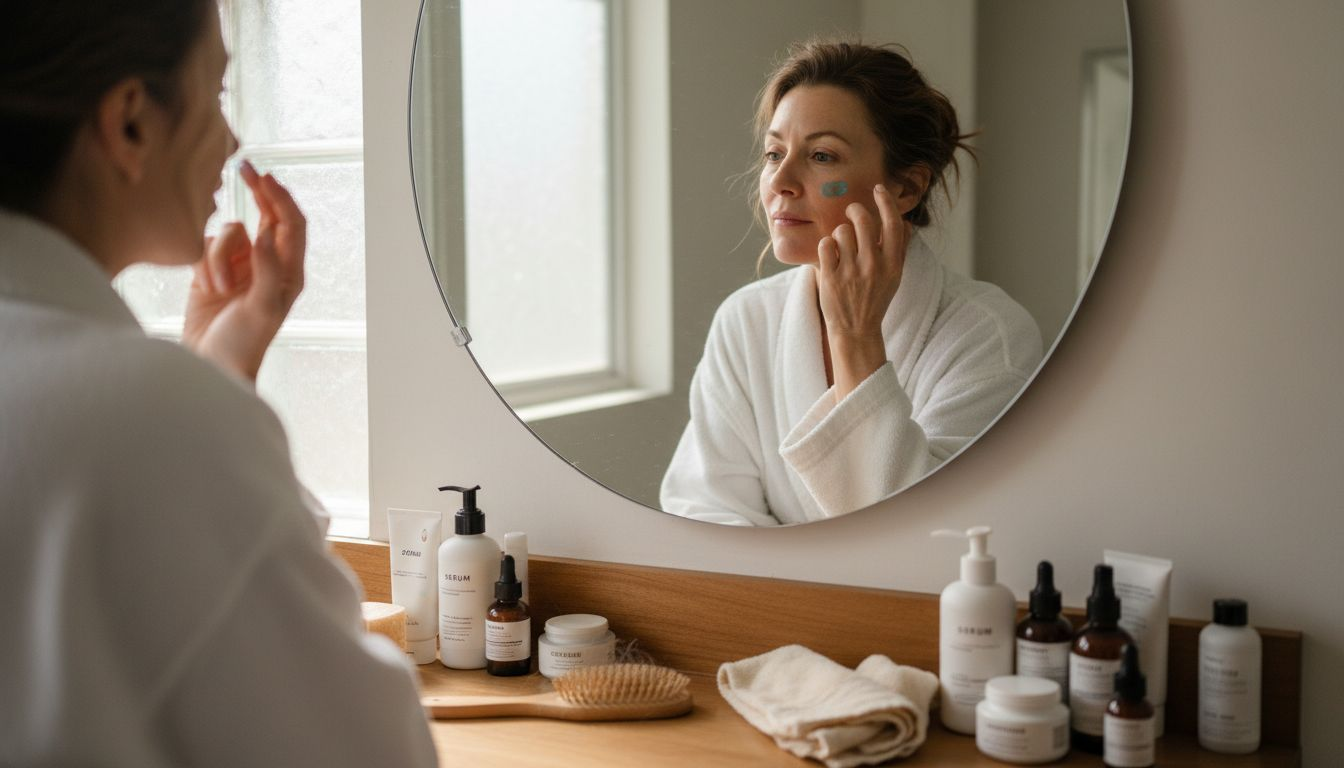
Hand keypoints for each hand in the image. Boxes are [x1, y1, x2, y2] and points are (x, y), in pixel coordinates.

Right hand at [182, 161, 306, 381]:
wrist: (210, 365)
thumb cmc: (244, 343)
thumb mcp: (262, 308)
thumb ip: (267, 270)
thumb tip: (264, 234)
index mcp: (290, 273)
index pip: (292, 224)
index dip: (281, 198)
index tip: (265, 177)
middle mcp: (268, 265)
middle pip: (267, 216)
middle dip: (258, 193)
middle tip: (243, 168)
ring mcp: (240, 267)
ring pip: (228, 233)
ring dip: (218, 257)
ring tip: (217, 289)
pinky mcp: (212, 271)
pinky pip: (205, 247)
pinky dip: (202, 264)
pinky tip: (204, 288)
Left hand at [816, 183, 912, 398]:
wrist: (856, 331)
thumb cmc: (875, 300)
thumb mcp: (894, 277)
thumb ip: (899, 249)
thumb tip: (906, 223)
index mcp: (892, 264)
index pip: (893, 223)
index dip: (886, 202)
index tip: (879, 189)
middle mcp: (874, 265)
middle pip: (863, 220)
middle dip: (854, 211)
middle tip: (851, 213)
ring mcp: (851, 271)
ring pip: (841, 231)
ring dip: (839, 235)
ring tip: (841, 249)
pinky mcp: (830, 277)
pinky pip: (825, 244)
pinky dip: (826, 247)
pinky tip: (830, 257)